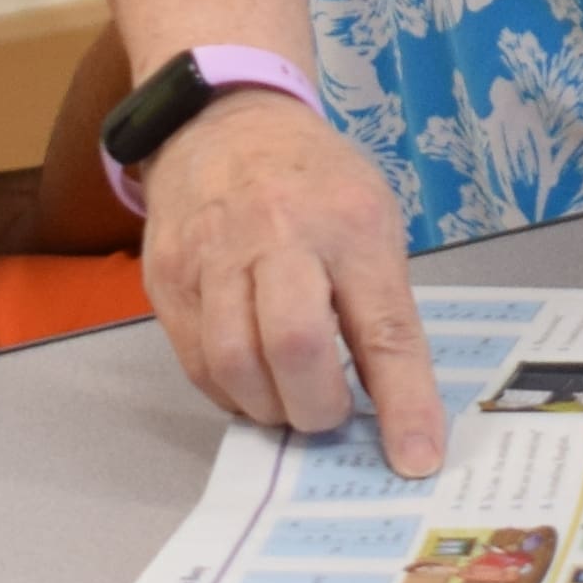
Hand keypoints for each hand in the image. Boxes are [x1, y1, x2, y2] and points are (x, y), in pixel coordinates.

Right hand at [141, 96, 440, 474]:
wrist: (223, 123)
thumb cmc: (315, 182)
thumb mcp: (373, 221)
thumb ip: (383, 307)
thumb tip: (398, 409)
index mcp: (350, 223)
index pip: (383, 328)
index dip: (403, 403)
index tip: (415, 458)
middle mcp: (279, 234)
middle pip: (294, 346)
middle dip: (316, 407)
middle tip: (330, 414)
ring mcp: (212, 255)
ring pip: (234, 364)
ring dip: (269, 407)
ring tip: (289, 401)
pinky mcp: (168, 277)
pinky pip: (196, 363)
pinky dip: (231, 392)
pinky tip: (252, 380)